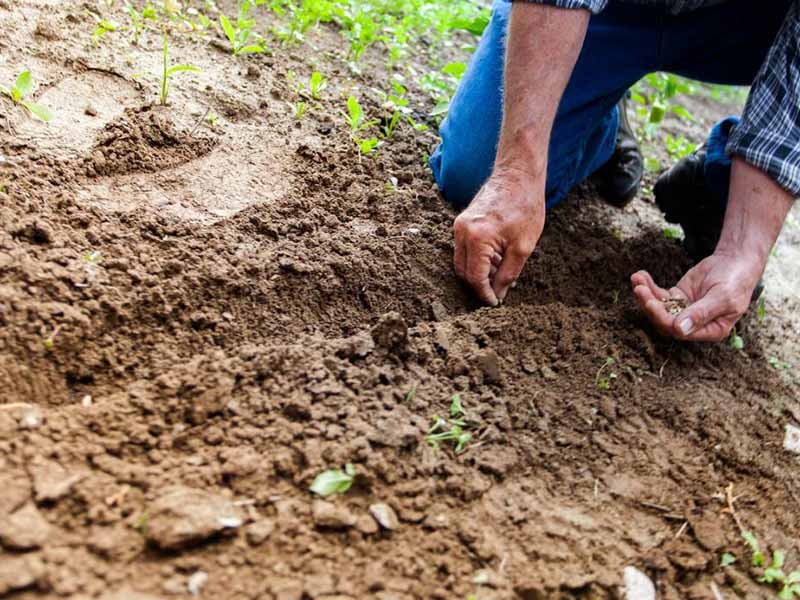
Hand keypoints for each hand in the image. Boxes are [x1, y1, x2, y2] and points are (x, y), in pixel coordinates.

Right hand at [453, 168, 544, 305]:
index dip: (484, 294)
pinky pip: (464, 249)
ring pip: (461, 262)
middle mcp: (462, 232)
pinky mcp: (462, 222)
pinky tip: (496, 259)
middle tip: (498, 293)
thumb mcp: (523, 247)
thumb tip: (498, 294)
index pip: (474, 277)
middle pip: (463, 272)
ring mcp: (459, 226)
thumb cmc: (525, 206)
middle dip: (479, 286)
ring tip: (501, 273)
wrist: (518, 175)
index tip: (495, 303)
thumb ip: (508, 274)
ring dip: (478, 273)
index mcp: (477, 238)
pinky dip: (477, 260)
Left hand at [631, 250, 764, 341]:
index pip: (680, 331)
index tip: (651, 303)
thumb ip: (701, 313)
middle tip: (639, 289)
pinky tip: (640, 275)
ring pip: (659, 308)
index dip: (663, 319)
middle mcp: (694, 324)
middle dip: (650, 305)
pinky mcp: (678, 297)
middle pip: (665, 321)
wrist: (736, 261)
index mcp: (710, 330)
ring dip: (645, 294)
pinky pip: (659, 295)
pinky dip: (648, 286)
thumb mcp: (722, 297)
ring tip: (636, 279)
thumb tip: (679, 330)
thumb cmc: (736, 281)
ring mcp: (684, 310)